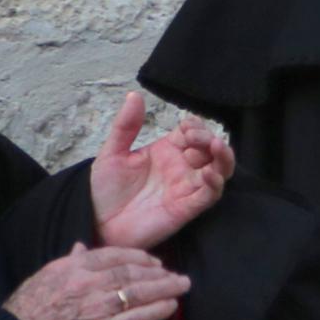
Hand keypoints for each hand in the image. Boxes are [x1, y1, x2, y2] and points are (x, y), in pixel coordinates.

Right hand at [6, 244, 188, 319]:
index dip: (139, 257)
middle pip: (131, 272)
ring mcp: (96, 307)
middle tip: (175, 274)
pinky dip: (157, 310)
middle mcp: (87, 283)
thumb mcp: (44, 277)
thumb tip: (82, 247)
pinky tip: (171, 305)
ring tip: (182, 285)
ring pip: (138, 292)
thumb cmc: (26, 311)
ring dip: (165, 288)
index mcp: (72, 267)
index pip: (114, 255)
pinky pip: (136, 317)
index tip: (154, 260)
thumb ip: (68, 262)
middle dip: (158, 272)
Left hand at [87, 92, 232, 249]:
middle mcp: (181, 168)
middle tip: (196, 138)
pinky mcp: (187, 208)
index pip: (192, 133)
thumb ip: (125, 126)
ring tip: (216, 147)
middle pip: (210, 149)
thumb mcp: (112, 153)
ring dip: (223, 157)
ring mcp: (186, 188)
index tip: (187, 127)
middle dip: (209, 139)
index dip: (195, 127)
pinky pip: (210, 195)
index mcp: (166, 152)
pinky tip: (208, 173)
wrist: (96, 223)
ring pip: (220, 170)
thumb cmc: (103, 191)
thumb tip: (135, 95)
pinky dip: (215, 183)